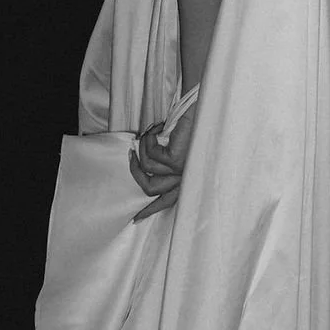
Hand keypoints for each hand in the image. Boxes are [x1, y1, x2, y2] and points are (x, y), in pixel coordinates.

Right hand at [129, 96, 196, 219]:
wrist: (198, 109)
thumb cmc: (187, 126)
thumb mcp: (171, 148)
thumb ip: (161, 162)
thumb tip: (143, 168)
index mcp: (186, 177)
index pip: (167, 201)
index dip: (150, 210)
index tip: (135, 220)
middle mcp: (184, 177)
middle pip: (150, 189)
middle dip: (136, 172)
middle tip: (130, 156)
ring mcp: (180, 170)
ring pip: (147, 167)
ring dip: (143, 147)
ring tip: (151, 131)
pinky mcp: (176, 160)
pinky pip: (150, 153)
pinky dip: (149, 138)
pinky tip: (157, 127)